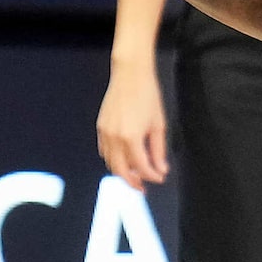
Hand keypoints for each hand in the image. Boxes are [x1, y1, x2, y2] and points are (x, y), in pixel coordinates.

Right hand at [95, 59, 169, 190]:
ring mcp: (105, 132)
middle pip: (121, 171)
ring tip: (135, 175)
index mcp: (131, 137)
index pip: (141, 166)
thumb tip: (161, 169)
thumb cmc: (147, 95)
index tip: (160, 177)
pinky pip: (104, 151)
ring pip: (110, 163)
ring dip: (122, 172)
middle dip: (133, 182)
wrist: (130, 75)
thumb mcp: (158, 124)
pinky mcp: (100, 127)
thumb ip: (159, 150)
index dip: (152, 175)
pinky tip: (124, 160)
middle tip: (143, 187)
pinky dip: (113, 160)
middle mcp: (114, 138)